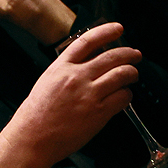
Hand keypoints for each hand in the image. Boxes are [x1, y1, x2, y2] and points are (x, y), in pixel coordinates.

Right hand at [4, 23, 138, 163]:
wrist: (32, 138)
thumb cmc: (36, 115)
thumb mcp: (47, 82)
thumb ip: (67, 70)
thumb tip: (87, 63)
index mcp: (62, 67)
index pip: (88, 40)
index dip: (106, 31)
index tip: (117, 29)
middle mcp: (77, 77)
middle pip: (111, 56)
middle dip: (128, 53)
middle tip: (135, 54)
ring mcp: (89, 94)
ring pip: (121, 74)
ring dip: (132, 73)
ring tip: (133, 74)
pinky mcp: (99, 112)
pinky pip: (122, 97)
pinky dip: (127, 95)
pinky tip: (125, 96)